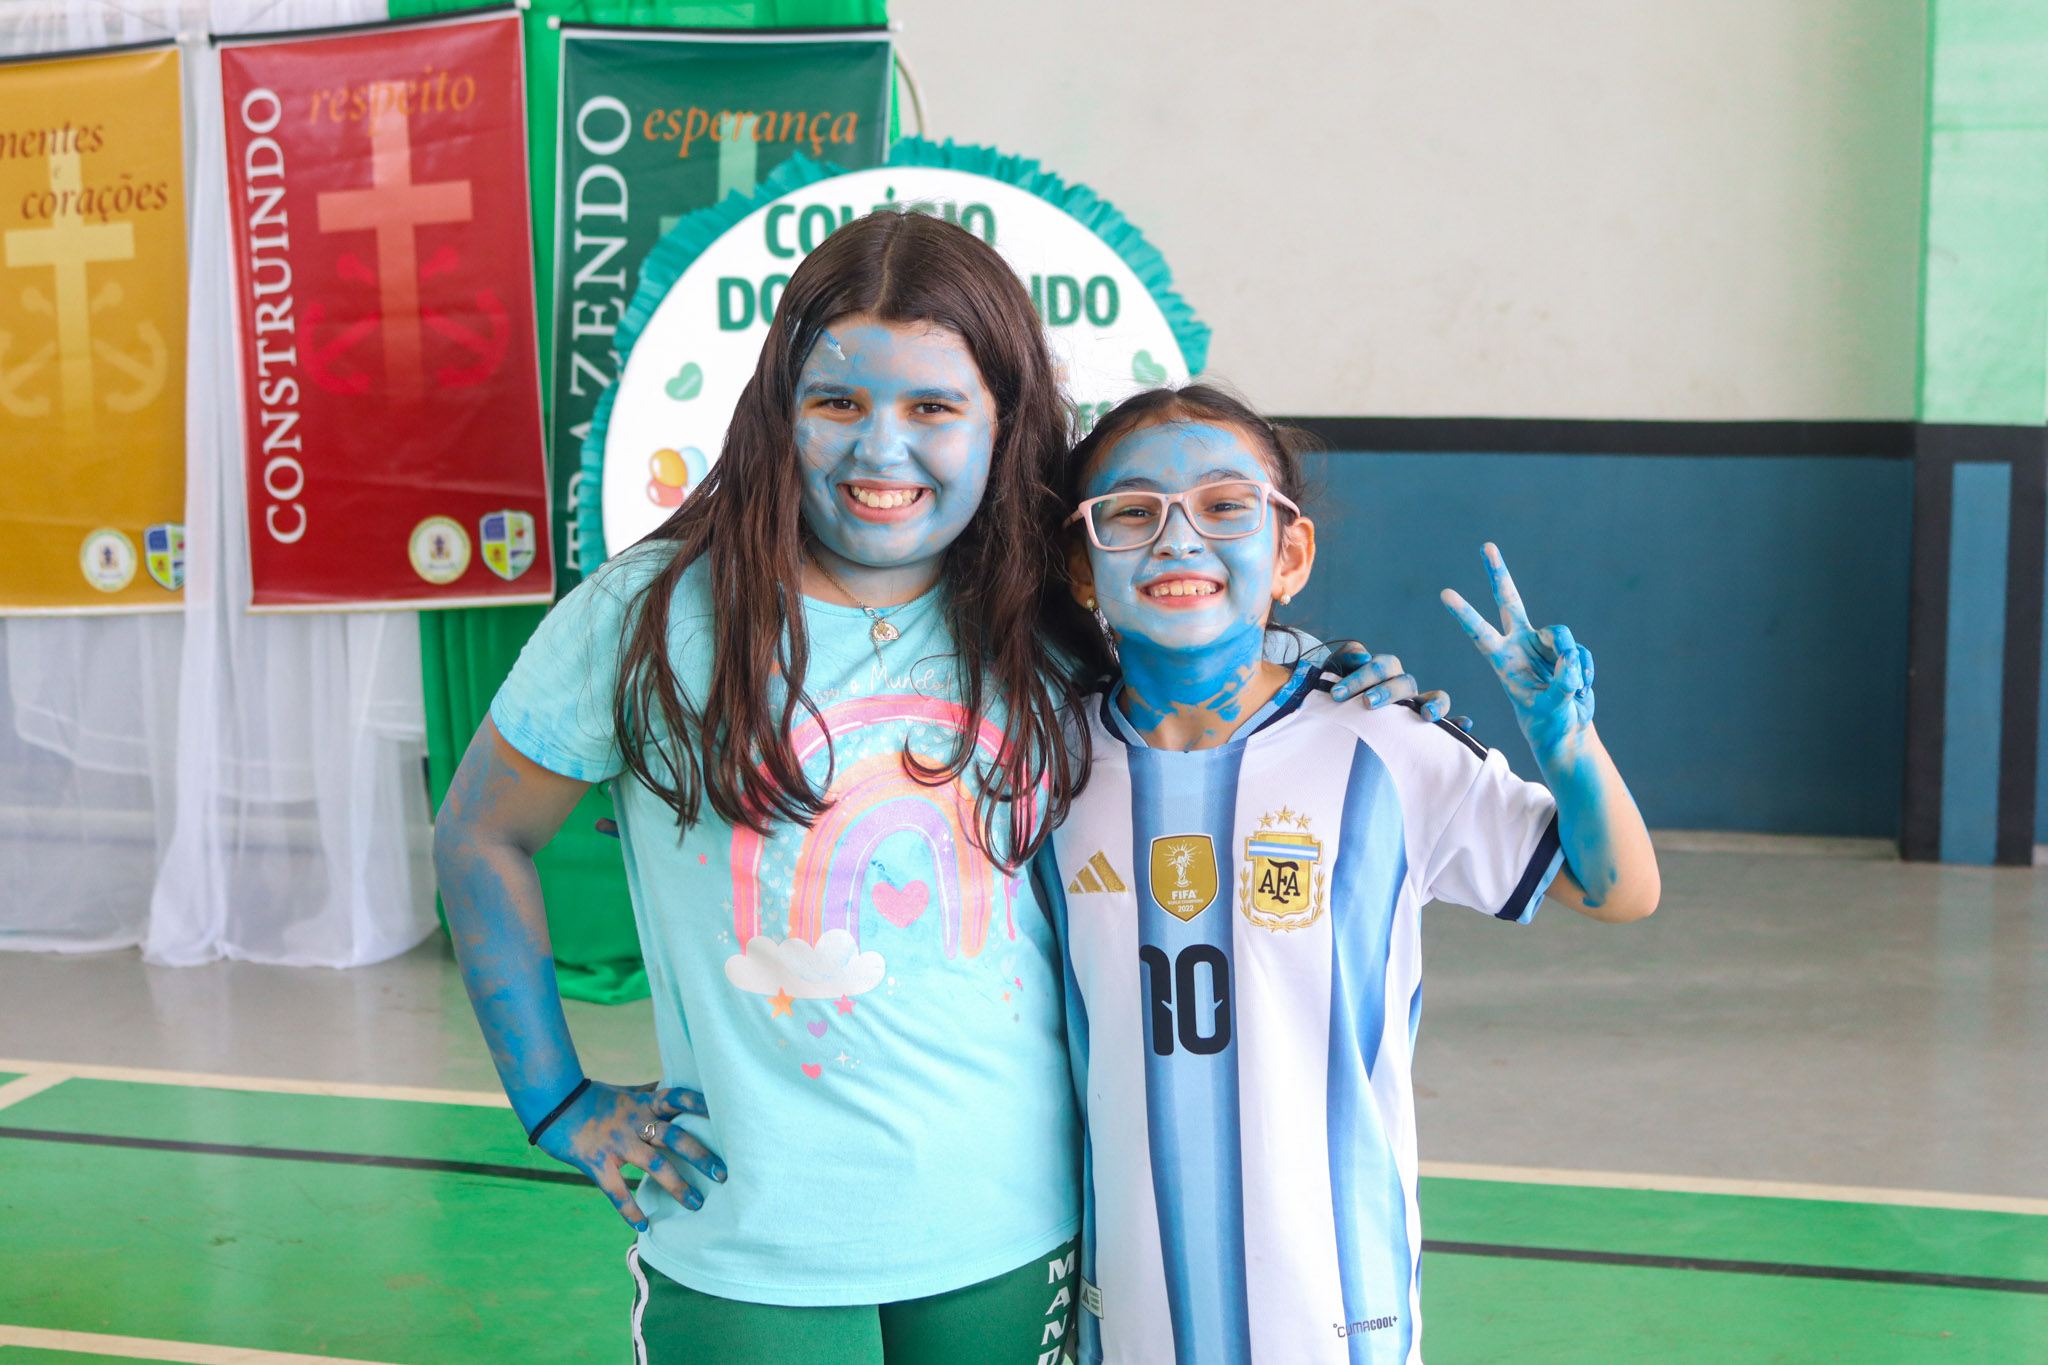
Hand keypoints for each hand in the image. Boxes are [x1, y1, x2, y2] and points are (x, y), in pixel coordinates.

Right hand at [534, 1080, 723, 1230]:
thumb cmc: (591, 1097)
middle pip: (675, 1137)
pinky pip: (616, 1190)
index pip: (678, 1098)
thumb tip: (670, 1083)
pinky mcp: (597, 1162)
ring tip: (696, 1204)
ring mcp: (616, 1143)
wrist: (551, 1103)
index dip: (700, 1103)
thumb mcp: (624, 1091)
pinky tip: (644, 1226)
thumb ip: (648, 1092)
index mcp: (643, 1103)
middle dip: (700, 1155)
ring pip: (654, 1165)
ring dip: (677, 1186)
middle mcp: (635, 1122)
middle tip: (724, 1174)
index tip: (725, 1113)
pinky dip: (630, 1210)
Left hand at [1325, 646, 1449, 720]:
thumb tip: (1363, 656)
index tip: (1337, 694)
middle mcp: (1403, 687)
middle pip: (1404, 682)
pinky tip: (1464, 725)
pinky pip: (1448, 723)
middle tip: (1367, 703)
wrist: (1338, 712)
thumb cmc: (1338, 692)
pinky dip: (1457, 722)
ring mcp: (1417, 705)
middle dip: (1386, 692)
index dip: (1360, 678)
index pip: (1379, 668)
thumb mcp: (1335, 672)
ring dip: (1434, 704)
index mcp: (1383, 672)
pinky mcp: (1425, 725)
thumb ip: (1344, 658)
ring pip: (1434, 697)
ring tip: (1427, 715)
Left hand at [1440, 543, 1593, 763]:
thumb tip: (1571, 658)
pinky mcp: (1566, 649)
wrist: (1566, 728)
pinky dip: (1585, 672)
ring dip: (1572, 661)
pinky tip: (1581, 688)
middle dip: (1499, 574)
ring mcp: (1543, 644)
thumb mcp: (1550, 707)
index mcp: (1502, 660)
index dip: (1464, 613)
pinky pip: (1580, 653)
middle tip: (1486, 546)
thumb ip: (1561, 683)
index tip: (1445, 594)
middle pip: (1509, 601)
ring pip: (1561, 635)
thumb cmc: (1548, 722)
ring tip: (1573, 687)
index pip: (1480, 633)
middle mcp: (1520, 644)